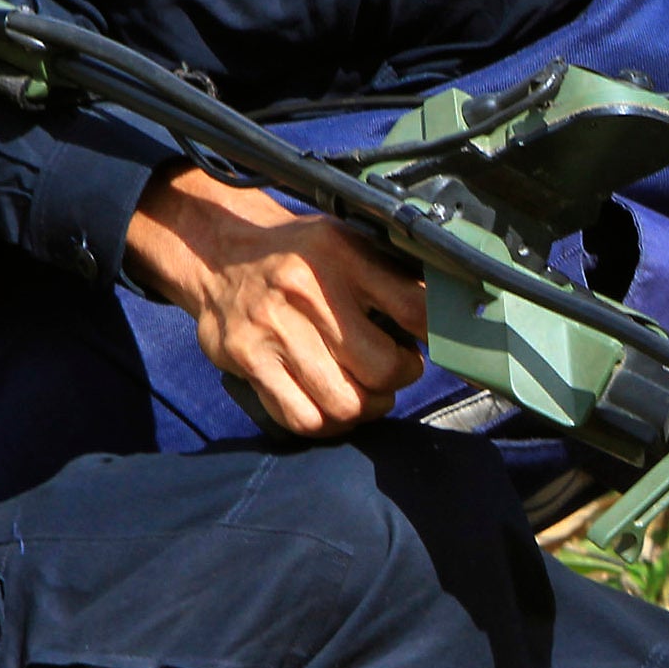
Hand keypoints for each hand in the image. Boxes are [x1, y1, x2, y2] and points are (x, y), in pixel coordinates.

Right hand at [126, 164, 428, 437]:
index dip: (434, 336)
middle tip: (396, 369)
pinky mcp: (248, 360)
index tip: (430, 342)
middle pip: (381, 368)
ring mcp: (272, 329)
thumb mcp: (347, 244)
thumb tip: (450, 308)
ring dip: (368, 407)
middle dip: (400, 377)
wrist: (219, 254)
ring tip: (368, 392)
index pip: (414, 307)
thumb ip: (392, 276)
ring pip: (344, 402)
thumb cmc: (297, 256)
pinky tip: (334, 407)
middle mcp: (305, 290)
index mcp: (341, 254)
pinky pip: (302, 417)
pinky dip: (328, 424)